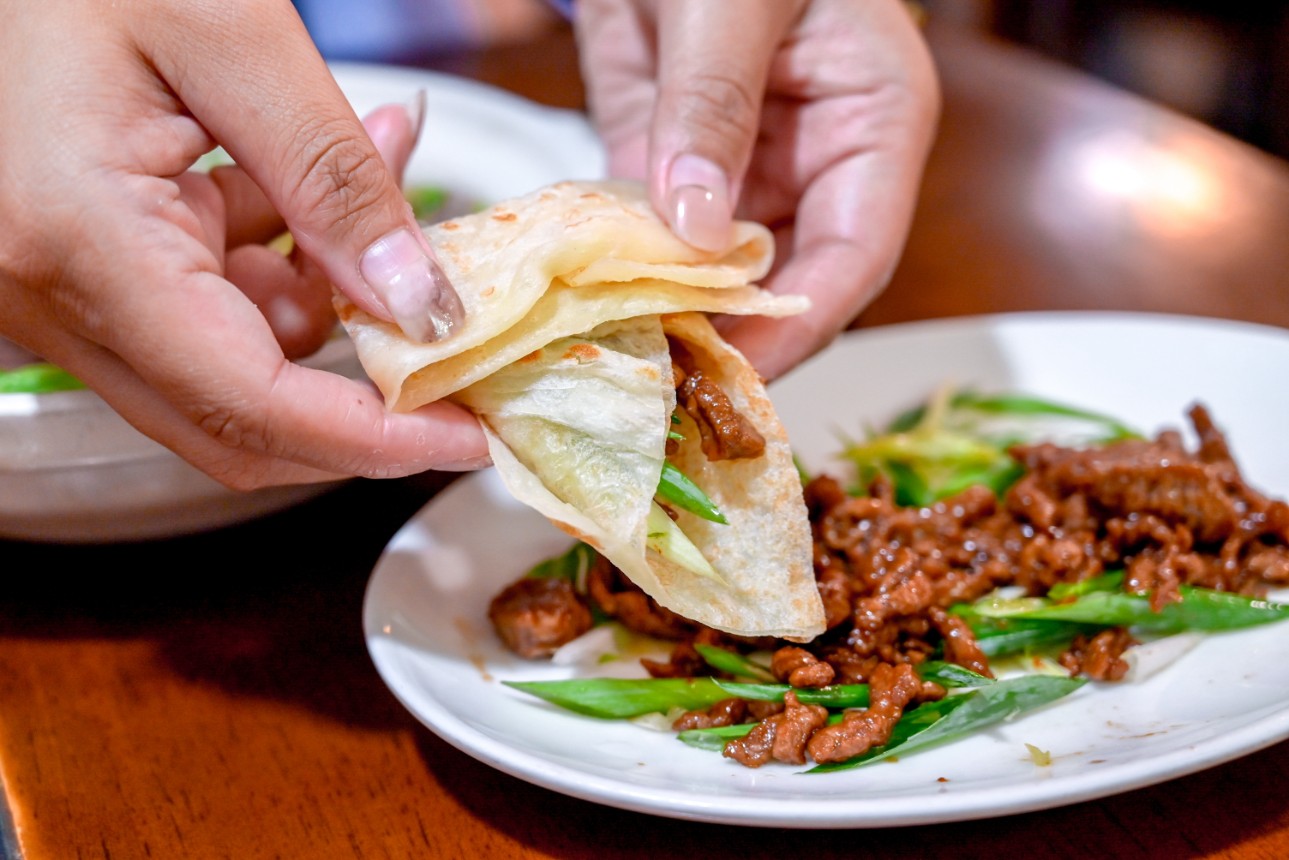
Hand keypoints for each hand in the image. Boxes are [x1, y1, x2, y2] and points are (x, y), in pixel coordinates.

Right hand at [0, 0, 485, 488]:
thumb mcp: (231, 35)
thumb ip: (333, 177)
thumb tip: (419, 303)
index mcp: (82, 239)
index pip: (251, 401)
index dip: (376, 438)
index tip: (469, 437)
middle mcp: (52, 292)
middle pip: (239, 422)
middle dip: (362, 396)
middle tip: (453, 346)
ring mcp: (57, 291)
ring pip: (232, 368)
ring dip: (324, 300)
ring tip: (378, 161)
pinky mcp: (78, 270)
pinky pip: (202, 315)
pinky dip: (276, 271)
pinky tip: (302, 186)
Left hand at [575, 0, 939, 378]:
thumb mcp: (731, 0)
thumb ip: (714, 103)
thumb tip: (697, 227)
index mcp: (872, 124)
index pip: (857, 253)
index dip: (802, 320)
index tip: (740, 371)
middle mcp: (814, 163)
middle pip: (787, 281)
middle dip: (731, 337)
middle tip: (665, 386)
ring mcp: (742, 173)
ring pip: (717, 276)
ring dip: (672, 318)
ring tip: (619, 365)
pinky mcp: (674, 170)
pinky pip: (654, 239)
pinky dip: (623, 276)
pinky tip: (587, 311)